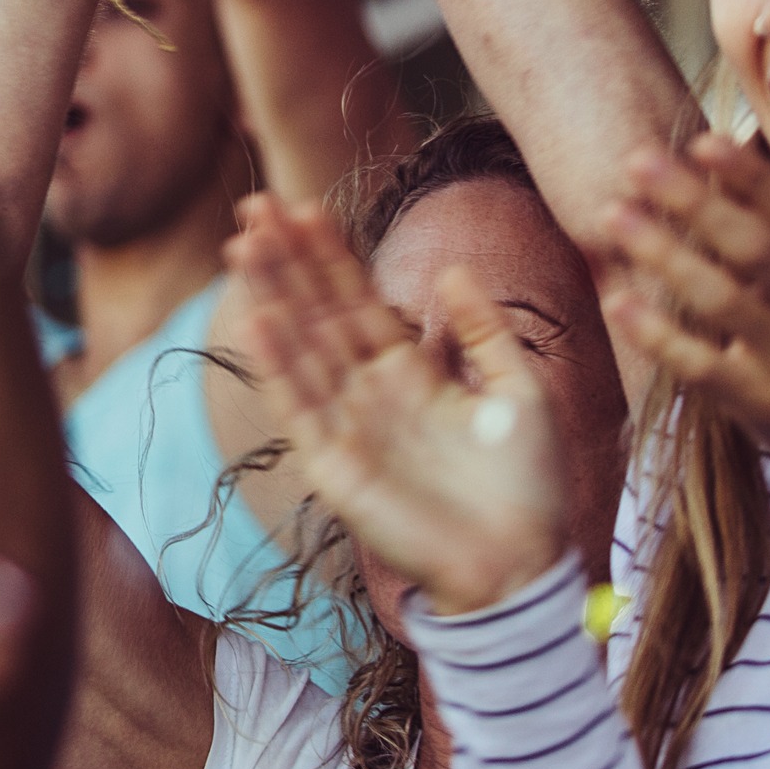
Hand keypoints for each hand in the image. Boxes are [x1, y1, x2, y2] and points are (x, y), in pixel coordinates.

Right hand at [223, 192, 566, 613]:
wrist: (519, 564)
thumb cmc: (526, 486)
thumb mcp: (521, 392)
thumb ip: (484, 333)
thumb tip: (454, 269)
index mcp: (410, 373)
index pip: (358, 301)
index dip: (331, 257)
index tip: (304, 208)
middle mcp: (369, 393)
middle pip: (318, 313)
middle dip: (286, 260)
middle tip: (254, 205)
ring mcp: (347, 427)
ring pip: (300, 347)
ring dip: (270, 295)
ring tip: (243, 244)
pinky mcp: (334, 467)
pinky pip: (300, 405)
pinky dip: (278, 364)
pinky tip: (258, 318)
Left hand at [603, 100, 769, 490]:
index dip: (748, 177)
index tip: (701, 141)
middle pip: (751, 248)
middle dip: (694, 204)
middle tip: (635, 162)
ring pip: (721, 301)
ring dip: (665, 258)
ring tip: (613, 215)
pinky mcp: (760, 399)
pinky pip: (703, 365)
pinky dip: (661, 336)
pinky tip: (618, 301)